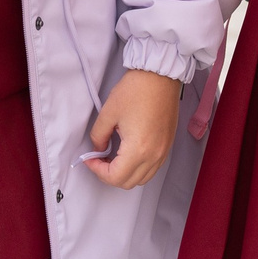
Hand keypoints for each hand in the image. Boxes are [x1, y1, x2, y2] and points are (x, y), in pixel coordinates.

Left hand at [84, 69, 180, 189]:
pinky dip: (138, 167)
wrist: (159, 76)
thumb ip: (99, 136)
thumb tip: (99, 149)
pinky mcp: (167, 145)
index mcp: (138, 149)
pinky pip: (152, 168)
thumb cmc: (136, 90)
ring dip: (125, 174)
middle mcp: (154, 155)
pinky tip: (128, 153)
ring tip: (113, 157)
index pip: (115, 177)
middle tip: (99, 160)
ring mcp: (163, 152)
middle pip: (128, 183)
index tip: (90, 158)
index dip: (97, 170)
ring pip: (142, 178)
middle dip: (109, 175)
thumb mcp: (108, 112)